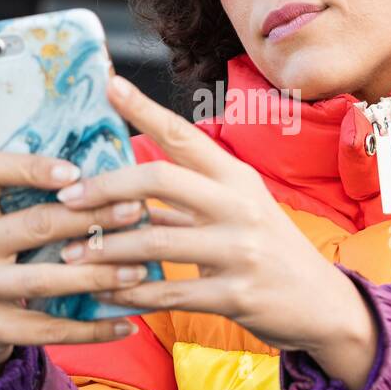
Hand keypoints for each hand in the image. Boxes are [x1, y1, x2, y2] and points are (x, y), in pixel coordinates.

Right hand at [0, 150, 159, 389]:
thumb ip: (29, 200)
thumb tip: (104, 176)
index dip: (32, 167)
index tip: (76, 172)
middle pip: (35, 224)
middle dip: (92, 217)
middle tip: (135, 211)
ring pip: (46, 279)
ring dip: (99, 274)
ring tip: (138, 270)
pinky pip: (49, 328)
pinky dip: (92, 329)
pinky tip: (125, 324)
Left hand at [57, 75, 379, 389]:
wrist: (323, 305)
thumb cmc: (271, 252)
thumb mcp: (239, 211)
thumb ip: (188, 199)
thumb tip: (125, 188)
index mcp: (237, 178)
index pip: (184, 134)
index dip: (144, 107)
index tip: (108, 84)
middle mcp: (240, 206)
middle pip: (160, 180)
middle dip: (105, 187)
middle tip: (67, 198)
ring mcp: (240, 251)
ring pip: (156, 242)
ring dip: (106, 249)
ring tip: (70, 254)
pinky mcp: (237, 295)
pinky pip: (170, 294)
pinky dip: (131, 294)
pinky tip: (104, 294)